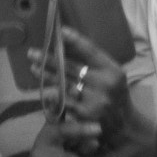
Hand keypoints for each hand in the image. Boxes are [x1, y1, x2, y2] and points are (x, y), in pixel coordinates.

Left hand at [35, 28, 144, 148]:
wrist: (124, 125)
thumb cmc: (114, 95)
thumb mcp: (112, 76)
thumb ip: (93, 62)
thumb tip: (66, 44)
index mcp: (113, 71)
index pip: (92, 51)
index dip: (76, 40)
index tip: (61, 31)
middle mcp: (105, 84)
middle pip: (72, 68)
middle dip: (50, 59)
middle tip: (32, 52)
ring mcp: (95, 100)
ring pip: (65, 84)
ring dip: (47, 76)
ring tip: (34, 68)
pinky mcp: (86, 114)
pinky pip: (65, 101)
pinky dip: (53, 95)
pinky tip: (44, 90)